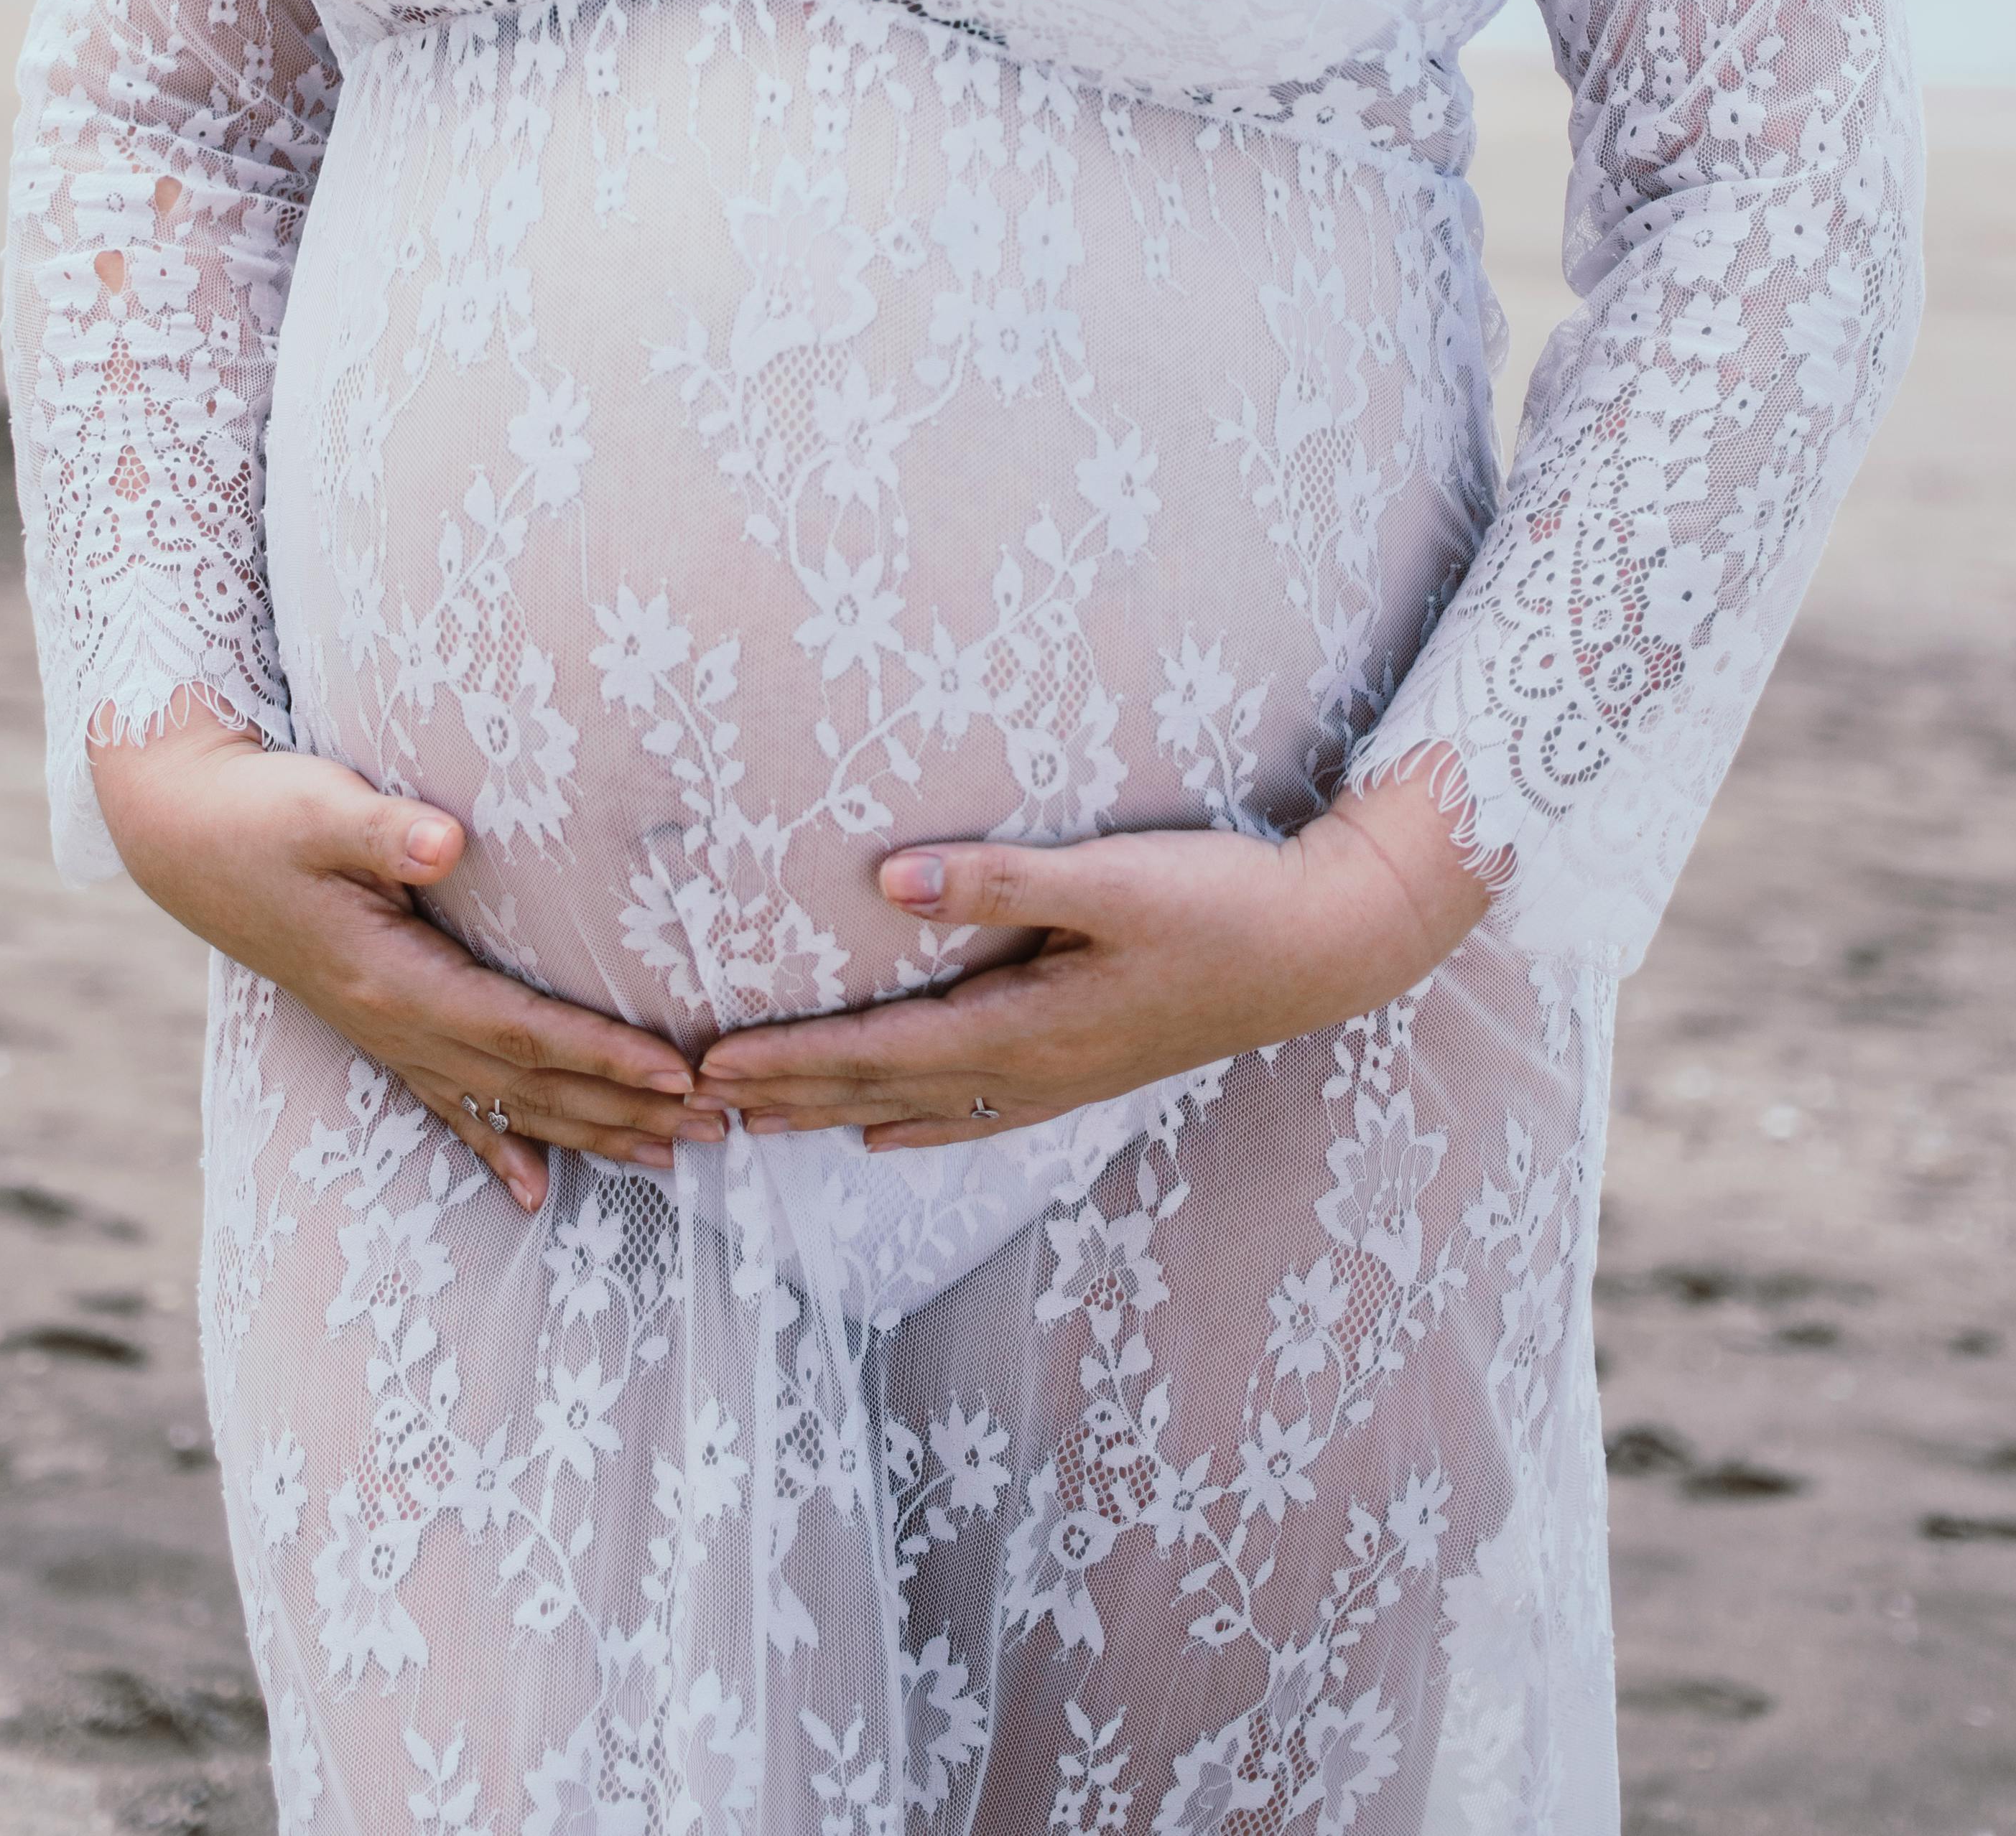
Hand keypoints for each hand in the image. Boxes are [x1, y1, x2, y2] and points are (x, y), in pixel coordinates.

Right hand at [89, 705, 726, 1209]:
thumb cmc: (261, 812)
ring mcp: (386, 1034)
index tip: (674, 1072)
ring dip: (588, 1133)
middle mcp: (394, 1024)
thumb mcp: (319, 807)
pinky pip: (449, 1104)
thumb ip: (384, 828)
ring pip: (504, 1104)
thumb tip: (444, 842)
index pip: (517, 1029)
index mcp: (391, 978)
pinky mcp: (378, 1023)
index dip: (598, 1054)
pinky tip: (537, 1193)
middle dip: (623, 1110)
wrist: (186, 838)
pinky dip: (500, 1149)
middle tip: (715, 1127)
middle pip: (527, 1085)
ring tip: (670, 1161)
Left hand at [691, 774, 1497, 1150]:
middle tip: (691, 1106)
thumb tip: (889, 882)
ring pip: (922, 1110)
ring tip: (762, 1122)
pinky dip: (916, 1125)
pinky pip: (976, 1113)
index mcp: (1028, 1028)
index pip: (878, 1054)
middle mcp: (1035, 1070)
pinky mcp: (1089, 1066)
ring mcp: (1064, 1079)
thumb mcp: (1110, 877)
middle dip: (788, 1098)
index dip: (789, 1062)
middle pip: (883, 1094)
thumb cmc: (1220, 901)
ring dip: (837, 1115)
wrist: (1324, 947)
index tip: (708, 1066)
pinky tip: (888, 1137)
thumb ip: (998, 880)